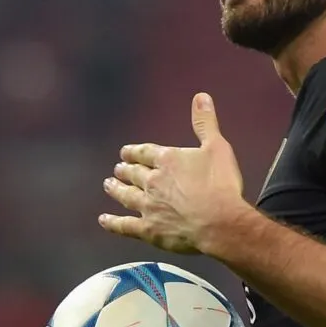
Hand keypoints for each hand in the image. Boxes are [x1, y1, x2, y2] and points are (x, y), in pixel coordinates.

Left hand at [100, 92, 248, 254]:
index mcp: (168, 160)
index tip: (126, 152)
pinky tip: (104, 220)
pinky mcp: (148, 229)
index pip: (145, 153)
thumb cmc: (221, 185)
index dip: (135, 152)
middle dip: (124, 170)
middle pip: (133, 174)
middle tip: (117, 169)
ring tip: (109, 185)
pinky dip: (113, 223)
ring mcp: (148, 206)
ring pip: (126, 196)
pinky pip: (125, 226)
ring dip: (116, 190)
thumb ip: (205, 123)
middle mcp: (153, 182)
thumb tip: (200, 97)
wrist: (220, 222)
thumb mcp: (217, 147)